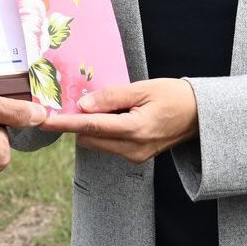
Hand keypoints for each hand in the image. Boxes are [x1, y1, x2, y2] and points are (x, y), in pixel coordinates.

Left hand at [40, 78, 197, 163]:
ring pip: (98, 143)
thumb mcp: (144, 89)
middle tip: (75, 100)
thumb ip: (112, 97)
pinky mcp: (137, 157)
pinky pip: (110, 144)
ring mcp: (136, 156)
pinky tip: (117, 115)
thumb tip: (83, 105)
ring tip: (109, 105)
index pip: (91, 127)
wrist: (202, 115)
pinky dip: (105, 131)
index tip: (44, 120)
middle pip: (90, 138)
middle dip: (78, 122)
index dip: (65, 123)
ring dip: (92, 127)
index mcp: (136, 130)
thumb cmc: (176, 96)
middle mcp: (133, 148)